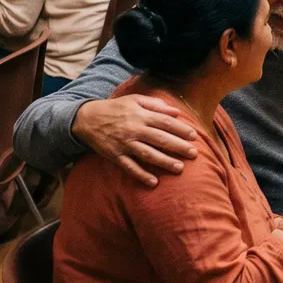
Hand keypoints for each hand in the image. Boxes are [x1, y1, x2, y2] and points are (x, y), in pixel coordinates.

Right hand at [69, 95, 199, 186]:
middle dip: (178, 147)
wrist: (87, 119)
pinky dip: (141, 175)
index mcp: (140, 115)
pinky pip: (129, 167)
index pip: (165, 122)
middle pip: (160, 139)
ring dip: (164, 162)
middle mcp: (134, 130)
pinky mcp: (115, 156)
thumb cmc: (116, 108)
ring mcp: (124, 144)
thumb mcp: (135, 100)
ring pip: (147, 154)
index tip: (194, 136)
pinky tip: (154, 182)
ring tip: (180, 168)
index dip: (181, 129)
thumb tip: (176, 112)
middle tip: (194, 154)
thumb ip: (156, 105)